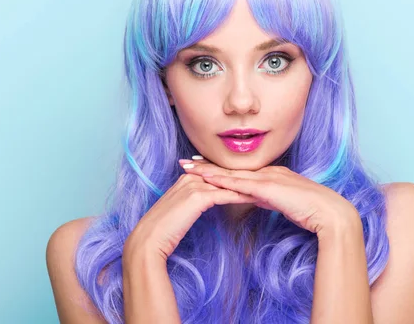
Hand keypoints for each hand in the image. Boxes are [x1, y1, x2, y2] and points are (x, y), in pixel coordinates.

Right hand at [123, 158, 258, 262]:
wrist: (149, 240)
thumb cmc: (164, 229)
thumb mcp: (180, 210)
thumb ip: (193, 201)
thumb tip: (206, 201)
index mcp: (186, 178)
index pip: (216, 173)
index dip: (233, 176)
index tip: (251, 177)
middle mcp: (190, 177)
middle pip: (223, 175)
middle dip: (244, 177)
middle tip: (264, 177)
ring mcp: (193, 186)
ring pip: (226, 183)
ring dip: (246, 185)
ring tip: (264, 187)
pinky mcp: (198, 197)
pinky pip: (225, 195)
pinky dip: (240, 196)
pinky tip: (254, 198)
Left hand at [182, 160, 359, 236]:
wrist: (330, 213)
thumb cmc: (312, 211)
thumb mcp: (285, 202)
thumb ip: (270, 198)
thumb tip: (257, 198)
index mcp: (272, 174)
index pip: (239, 170)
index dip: (219, 168)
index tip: (200, 166)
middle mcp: (267, 171)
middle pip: (231, 167)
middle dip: (206, 165)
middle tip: (185, 162)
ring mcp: (268, 177)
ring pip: (231, 172)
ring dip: (207, 170)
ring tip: (187, 168)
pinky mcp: (268, 187)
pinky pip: (240, 183)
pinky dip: (221, 180)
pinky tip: (206, 179)